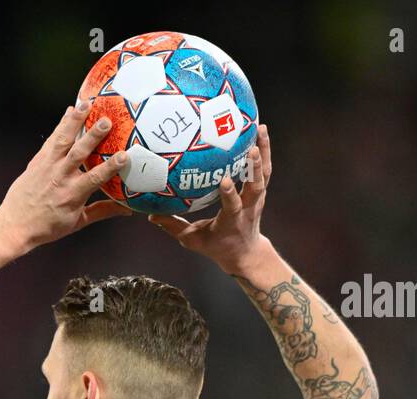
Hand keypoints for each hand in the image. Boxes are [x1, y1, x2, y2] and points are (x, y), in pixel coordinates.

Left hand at [0, 100, 131, 251]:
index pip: (96, 178)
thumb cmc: (48, 227)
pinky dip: (61, 125)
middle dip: (93, 136)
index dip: (110, 167)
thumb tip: (127, 210)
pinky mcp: (38, 161)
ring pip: (63, 140)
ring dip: (75, 121)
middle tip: (107, 121)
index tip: (125, 155)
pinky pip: (51, 139)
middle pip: (79, 153)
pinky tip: (70, 111)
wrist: (14, 225)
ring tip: (87, 104)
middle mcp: (60, 178)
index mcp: (73, 195)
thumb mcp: (77, 223)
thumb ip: (103, 211)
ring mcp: (47, 167)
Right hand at [150, 124, 272, 274]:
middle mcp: (248, 208)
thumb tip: (151, 216)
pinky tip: (259, 130)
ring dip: (263, 151)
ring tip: (260, 127)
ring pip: (263, 173)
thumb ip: (173, 227)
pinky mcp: (260, 191)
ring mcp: (257, 199)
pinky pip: (264, 169)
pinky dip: (264, 150)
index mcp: (232, 221)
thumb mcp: (193, 240)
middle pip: (255, 186)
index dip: (229, 194)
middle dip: (254, 167)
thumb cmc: (217, 246)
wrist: (245, 252)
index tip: (224, 180)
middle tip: (252, 146)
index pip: (232, 206)